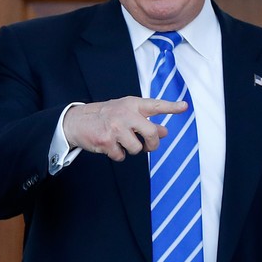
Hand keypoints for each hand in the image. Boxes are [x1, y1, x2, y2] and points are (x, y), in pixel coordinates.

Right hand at [62, 96, 187, 161]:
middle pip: (152, 133)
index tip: (184, 106)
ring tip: (122, 142)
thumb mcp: (127, 113)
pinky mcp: (106, 141)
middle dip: (153, 144)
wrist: (77, 121)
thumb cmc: (106, 116)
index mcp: (133, 104)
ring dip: (132, 150)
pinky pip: (121, 156)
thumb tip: (165, 131)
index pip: (156, 105)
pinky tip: (110, 146)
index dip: (172, 107)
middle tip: (149, 146)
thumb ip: (146, 120)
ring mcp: (116, 127)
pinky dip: (118, 155)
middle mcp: (126, 114)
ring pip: (137, 148)